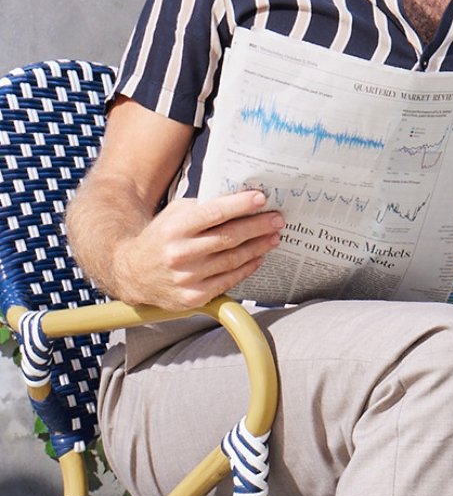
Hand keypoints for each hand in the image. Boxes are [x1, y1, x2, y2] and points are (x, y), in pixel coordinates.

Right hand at [112, 189, 283, 309]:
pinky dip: (246, 268)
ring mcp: (187, 278)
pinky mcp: (194, 297)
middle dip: (257, 227)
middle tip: (277, 220)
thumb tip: (239, 202)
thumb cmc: (160, 239)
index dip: (240, 206)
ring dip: (257, 248)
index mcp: (174, 228)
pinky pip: (228, 280)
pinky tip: (258, 257)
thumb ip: (201, 209)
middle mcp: (180, 254)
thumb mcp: (173, 216)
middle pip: (228, 238)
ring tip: (273, 237)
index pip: (214, 214)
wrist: (132, 273)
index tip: (260, 199)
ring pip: (232, 260)